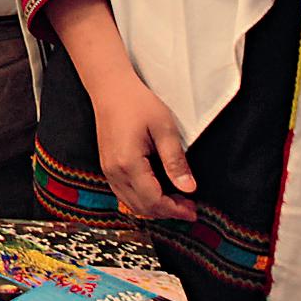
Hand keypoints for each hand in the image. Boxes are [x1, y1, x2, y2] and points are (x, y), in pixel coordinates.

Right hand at [91, 72, 197, 221]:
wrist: (111, 88)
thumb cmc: (137, 102)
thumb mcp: (164, 128)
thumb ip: (175, 160)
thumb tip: (189, 188)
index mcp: (128, 163)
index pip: (153, 200)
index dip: (175, 210)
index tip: (193, 210)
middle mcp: (114, 171)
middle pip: (142, 207)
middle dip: (167, 212)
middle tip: (189, 206)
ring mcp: (108, 170)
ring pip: (132, 204)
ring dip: (155, 208)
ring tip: (176, 201)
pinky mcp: (107, 167)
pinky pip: (124, 194)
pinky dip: (142, 200)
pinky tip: (157, 192)